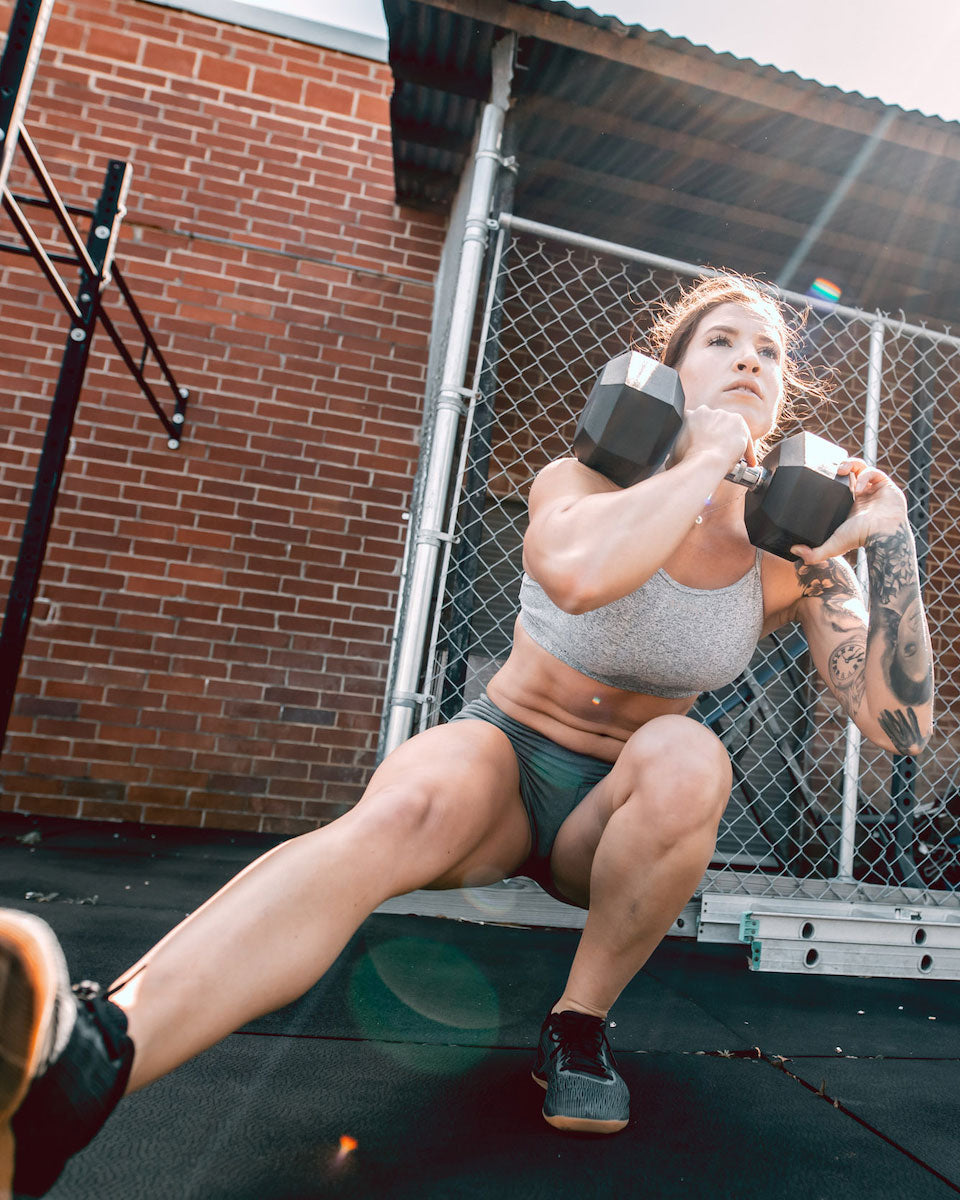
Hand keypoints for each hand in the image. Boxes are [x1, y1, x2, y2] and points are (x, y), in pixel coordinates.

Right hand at [672, 406, 755, 471]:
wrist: (704, 462)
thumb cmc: (687, 461)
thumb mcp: (673, 455)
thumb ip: (674, 454)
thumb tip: (669, 463)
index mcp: (688, 416)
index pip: (697, 422)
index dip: (702, 435)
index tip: (705, 446)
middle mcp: (705, 411)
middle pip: (715, 423)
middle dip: (718, 437)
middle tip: (720, 453)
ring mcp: (722, 414)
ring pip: (731, 429)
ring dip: (733, 442)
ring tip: (735, 458)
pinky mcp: (738, 421)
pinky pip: (744, 436)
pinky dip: (747, 449)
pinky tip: (747, 461)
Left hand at [791, 458, 908, 563]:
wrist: (883, 535)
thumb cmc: (860, 539)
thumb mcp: (832, 546)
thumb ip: (813, 552)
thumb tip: (793, 551)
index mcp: (851, 505)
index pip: (840, 487)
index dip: (832, 479)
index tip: (823, 475)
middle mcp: (863, 496)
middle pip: (851, 473)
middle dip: (843, 467)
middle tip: (834, 469)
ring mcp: (875, 490)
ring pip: (862, 468)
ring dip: (852, 465)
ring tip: (842, 470)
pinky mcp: (886, 485)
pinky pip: (874, 472)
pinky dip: (866, 475)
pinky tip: (859, 486)